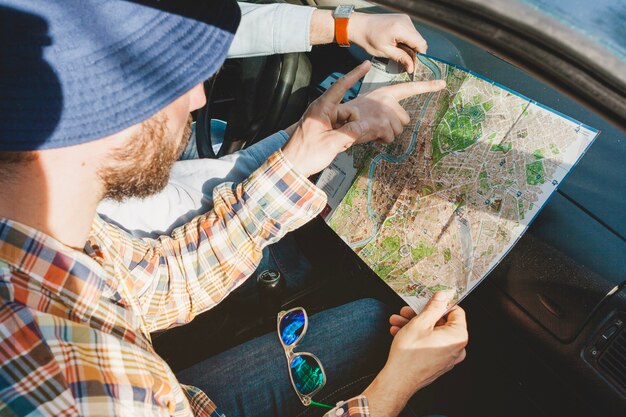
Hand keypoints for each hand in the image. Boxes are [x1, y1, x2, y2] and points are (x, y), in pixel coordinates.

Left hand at [281, 61, 371, 176]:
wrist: (292, 166)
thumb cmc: (306, 153)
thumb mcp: (332, 143)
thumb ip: (351, 132)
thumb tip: (365, 125)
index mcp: (321, 108)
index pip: (340, 86)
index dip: (355, 75)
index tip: (366, 65)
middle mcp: (323, 111)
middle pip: (349, 110)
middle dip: (352, 124)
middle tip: (342, 140)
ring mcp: (324, 120)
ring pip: (347, 121)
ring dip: (347, 133)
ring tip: (336, 145)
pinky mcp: (324, 128)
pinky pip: (341, 128)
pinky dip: (342, 137)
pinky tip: (335, 146)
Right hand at [337, 78, 444, 143]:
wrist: (336, 120)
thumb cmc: (352, 115)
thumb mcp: (370, 105)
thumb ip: (385, 109)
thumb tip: (397, 122)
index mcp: (386, 92)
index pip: (410, 88)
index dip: (428, 86)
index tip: (443, 84)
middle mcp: (388, 100)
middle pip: (405, 119)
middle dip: (393, 125)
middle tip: (377, 124)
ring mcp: (386, 112)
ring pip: (398, 130)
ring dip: (386, 133)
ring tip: (371, 128)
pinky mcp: (383, 124)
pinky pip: (390, 137)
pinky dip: (381, 139)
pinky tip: (371, 134)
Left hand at [350, 13, 426, 72]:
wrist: (359, 25)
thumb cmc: (368, 39)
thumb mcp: (384, 52)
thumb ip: (401, 58)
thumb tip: (412, 68)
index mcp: (401, 29)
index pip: (421, 44)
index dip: (420, 56)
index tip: (414, 65)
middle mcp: (405, 21)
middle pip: (420, 40)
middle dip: (415, 52)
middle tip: (407, 62)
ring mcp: (405, 19)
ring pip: (416, 37)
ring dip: (411, 46)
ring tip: (400, 53)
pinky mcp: (403, 19)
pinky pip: (411, 32)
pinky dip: (408, 40)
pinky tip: (399, 45)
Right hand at [363, 292, 467, 416]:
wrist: (398, 380)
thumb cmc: (409, 355)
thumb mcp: (420, 323)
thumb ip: (434, 307)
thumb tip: (442, 296)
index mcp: (458, 337)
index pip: (456, 312)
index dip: (440, 304)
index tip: (428, 300)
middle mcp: (456, 348)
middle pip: (441, 323)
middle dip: (420, 315)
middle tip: (406, 311)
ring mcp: (447, 357)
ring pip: (432, 333)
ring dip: (414, 325)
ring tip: (397, 322)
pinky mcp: (437, 363)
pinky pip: (429, 344)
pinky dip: (416, 337)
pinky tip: (400, 332)